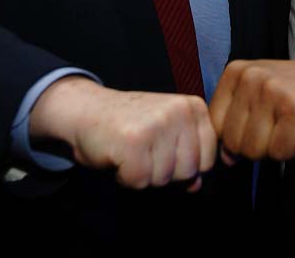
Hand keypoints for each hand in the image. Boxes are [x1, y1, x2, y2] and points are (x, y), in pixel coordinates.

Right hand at [30, 77, 214, 190]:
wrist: (86, 110)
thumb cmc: (129, 126)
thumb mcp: (166, 135)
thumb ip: (186, 157)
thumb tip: (196, 186)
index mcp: (193, 107)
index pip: (208, 160)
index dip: (182, 164)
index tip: (162, 149)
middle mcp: (179, 111)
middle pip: (188, 171)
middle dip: (163, 172)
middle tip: (143, 150)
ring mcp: (157, 124)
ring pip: (164, 179)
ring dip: (144, 174)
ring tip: (131, 151)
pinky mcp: (134, 141)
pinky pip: (139, 181)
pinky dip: (125, 178)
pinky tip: (118, 156)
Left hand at [209, 59, 294, 161]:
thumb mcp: (261, 97)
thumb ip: (236, 120)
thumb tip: (223, 157)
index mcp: (237, 71)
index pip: (215, 127)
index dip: (238, 138)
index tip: (263, 125)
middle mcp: (251, 77)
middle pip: (233, 143)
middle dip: (259, 145)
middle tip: (282, 125)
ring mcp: (273, 91)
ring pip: (254, 151)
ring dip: (277, 148)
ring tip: (293, 126)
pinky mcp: (294, 110)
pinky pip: (280, 153)